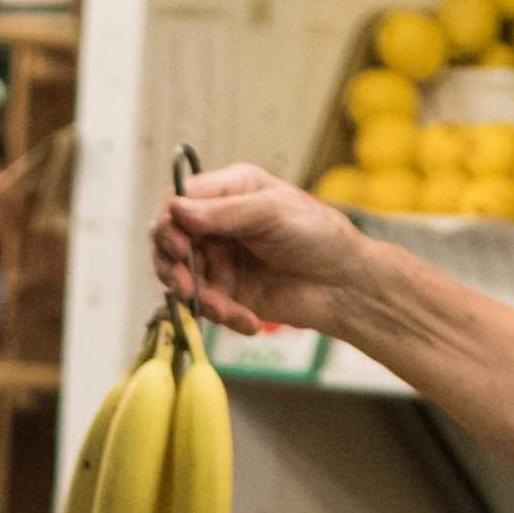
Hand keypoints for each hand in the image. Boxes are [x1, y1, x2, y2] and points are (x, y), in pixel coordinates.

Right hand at [159, 166, 375, 339]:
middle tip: (186, 283)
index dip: (170, 223)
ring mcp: (219, 259)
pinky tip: (247, 320)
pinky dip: (220, 315)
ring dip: (194, 296)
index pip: (179, 200)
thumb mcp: (271, 211)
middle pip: (168, 239)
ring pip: (179, 276)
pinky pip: (204, 305)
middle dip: (172, 264)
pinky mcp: (226, 292)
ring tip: (220, 309)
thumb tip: (175, 210)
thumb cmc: (318, 235)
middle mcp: (218, 223)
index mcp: (229, 191)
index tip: (179, 245)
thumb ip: (223, 212)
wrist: (345, 285)